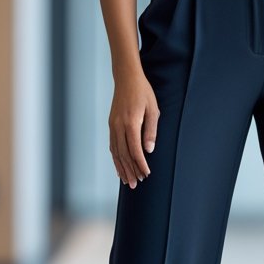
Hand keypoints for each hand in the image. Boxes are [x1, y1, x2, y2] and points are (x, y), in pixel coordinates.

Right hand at [109, 69, 158, 187]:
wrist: (127, 78)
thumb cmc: (143, 92)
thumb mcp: (153, 110)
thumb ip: (151, 131)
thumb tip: (149, 150)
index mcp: (130, 123)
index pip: (135, 150)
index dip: (140, 164)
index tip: (146, 174)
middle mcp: (118, 126)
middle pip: (123, 154)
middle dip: (130, 170)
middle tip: (136, 184)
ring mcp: (113, 126)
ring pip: (115, 152)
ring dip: (121, 168)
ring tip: (127, 181)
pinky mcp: (111, 125)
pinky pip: (112, 146)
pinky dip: (115, 158)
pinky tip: (119, 167)